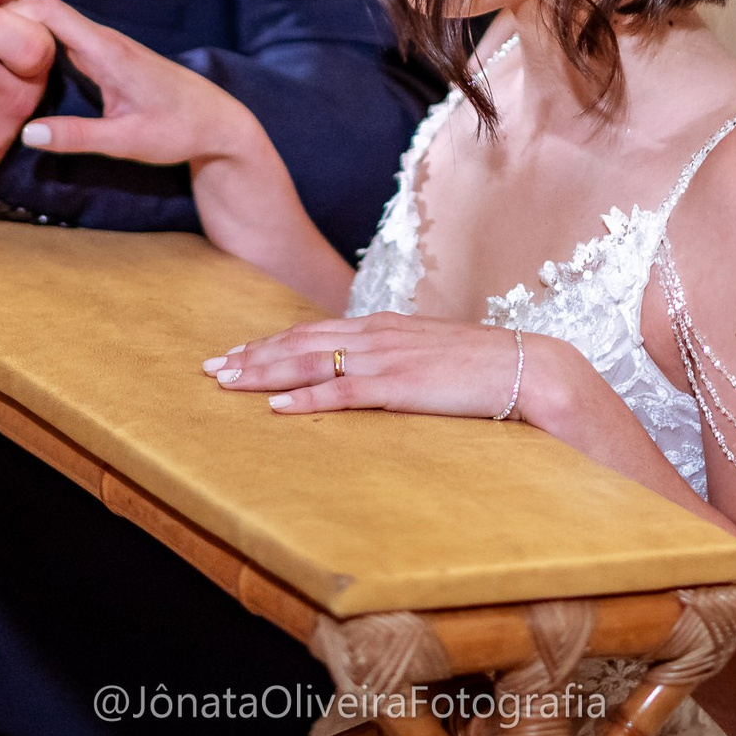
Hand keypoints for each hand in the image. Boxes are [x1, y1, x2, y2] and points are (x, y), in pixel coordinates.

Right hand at [1, 0, 260, 169]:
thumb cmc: (180, 130)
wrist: (217, 123)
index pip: (49, 11)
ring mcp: (104, 46)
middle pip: (42, 9)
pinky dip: (31, 42)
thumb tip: (26, 134)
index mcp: (107, 51)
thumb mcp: (129, 142)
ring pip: (50, 22)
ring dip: (13, 29)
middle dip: (1, 17)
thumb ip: (78, 137)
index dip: (8, 13)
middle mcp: (103, 40)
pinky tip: (8, 61)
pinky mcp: (104, 57)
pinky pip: (60, 37)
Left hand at [201, 316, 553, 422]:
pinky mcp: (400, 386)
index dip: (270, 343)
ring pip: (310, 361)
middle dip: (252, 355)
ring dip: (265, 372)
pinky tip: (277, 408)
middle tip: (211, 368)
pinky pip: (342, 392)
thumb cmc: (481, 368)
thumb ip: (394, 361)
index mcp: (382, 328)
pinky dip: (306, 397)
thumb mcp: (427, 357)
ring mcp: (386, 359)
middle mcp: (376, 336)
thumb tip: (367, 377)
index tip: (236, 354)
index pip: (313, 332)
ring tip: (228, 382)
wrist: (525, 367)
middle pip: (300, 342)